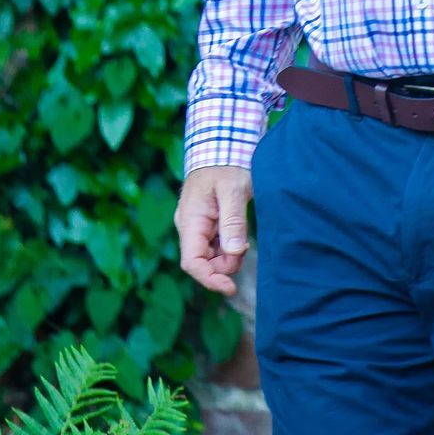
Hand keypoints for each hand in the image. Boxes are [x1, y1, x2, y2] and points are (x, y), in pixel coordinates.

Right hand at [175, 164, 251, 295]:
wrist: (222, 147)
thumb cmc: (226, 166)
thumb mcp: (233, 190)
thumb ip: (233, 221)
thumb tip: (234, 251)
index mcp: (190, 220)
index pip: (191, 262)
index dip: (209, 279)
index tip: (230, 287)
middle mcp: (189, 226)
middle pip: (202, 262)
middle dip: (224, 266)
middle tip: (245, 249)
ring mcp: (196, 226)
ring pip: (210, 257)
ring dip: (228, 256)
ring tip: (242, 235)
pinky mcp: (206, 225)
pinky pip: (215, 247)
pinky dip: (229, 248)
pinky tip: (238, 233)